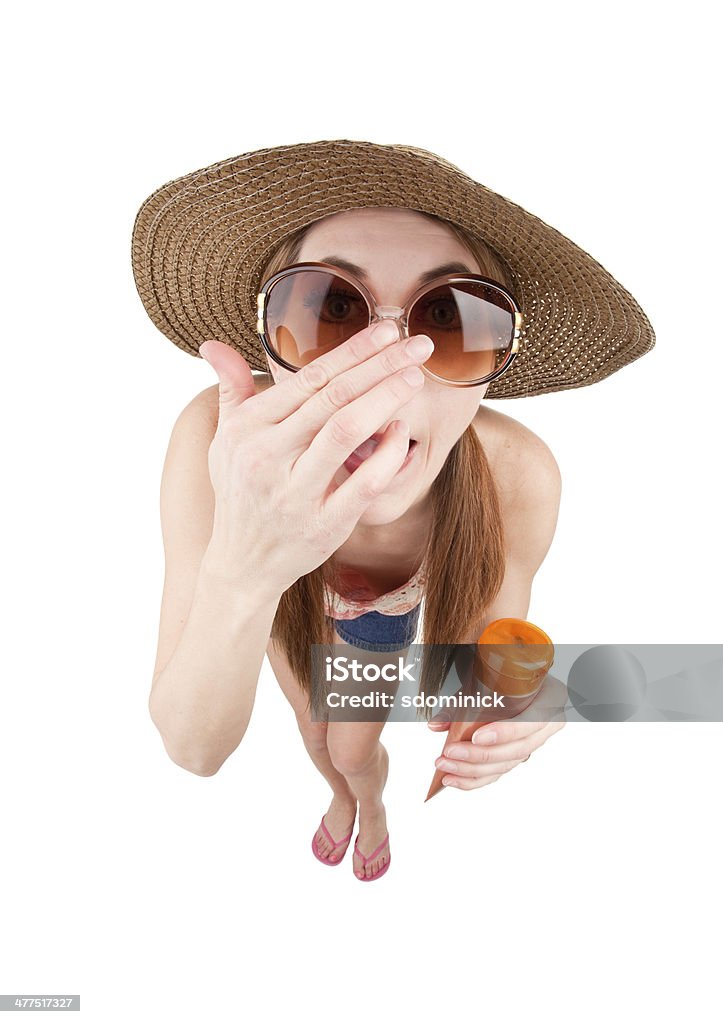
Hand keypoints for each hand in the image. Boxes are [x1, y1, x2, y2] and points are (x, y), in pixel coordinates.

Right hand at [197, 322, 433, 591]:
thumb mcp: (226, 441)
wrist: (242, 565)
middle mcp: (268, 458)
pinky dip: (388, 455)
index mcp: (249, 430)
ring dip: (386, 400)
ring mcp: (296, 493)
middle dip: (381, 366)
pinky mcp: (323, 525)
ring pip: (346, 433)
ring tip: (415, 378)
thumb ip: (231, 390)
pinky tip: (403, 433)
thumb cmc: (240, 493)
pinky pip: (364, 483)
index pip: (308, 379)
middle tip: (418, 344)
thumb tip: (212, 346)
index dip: (353, 351)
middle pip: (333, 398)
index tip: (387, 330)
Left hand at [427, 674, 566, 790]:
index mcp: (550, 700)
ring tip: (446, 768)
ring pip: (506, 765)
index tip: (476, 737)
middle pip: (516, 750)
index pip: (530, 722)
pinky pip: (500, 772)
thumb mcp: (488, 679)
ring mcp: (534, 743)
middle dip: (479, 756)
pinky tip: (454, 780)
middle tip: (449, 754)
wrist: (519, 674)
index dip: (504, 733)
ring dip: (472, 771)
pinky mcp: (519, 755)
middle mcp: (547, 726)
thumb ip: (462, 701)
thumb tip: (436, 725)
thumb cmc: (506, 675)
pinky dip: (475, 779)